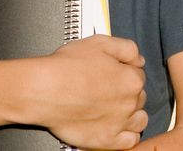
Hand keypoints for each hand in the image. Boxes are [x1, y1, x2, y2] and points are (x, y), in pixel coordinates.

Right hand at [24, 35, 147, 149]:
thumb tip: (138, 59)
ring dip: (132, 114)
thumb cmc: (66, 67)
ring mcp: (118, 123)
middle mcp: (129, 102)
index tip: (116, 74)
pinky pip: (129, 141)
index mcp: (130, 79)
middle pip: (139, 97)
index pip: (139, 75)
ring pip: (139, 120)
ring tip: (116, 109)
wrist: (43, 90)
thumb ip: (127, 48)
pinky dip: (127, 135)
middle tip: (110, 89)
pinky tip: (117, 128)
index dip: (126, 72)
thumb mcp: (100, 42)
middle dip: (128, 92)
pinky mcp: (106, 140)